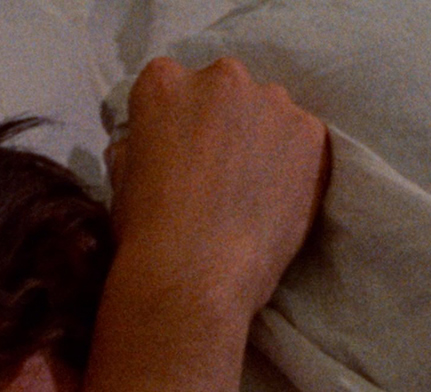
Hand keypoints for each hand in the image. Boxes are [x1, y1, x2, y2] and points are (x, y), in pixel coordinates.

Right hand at [106, 56, 329, 322]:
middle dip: (227, 123)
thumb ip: (142, 141)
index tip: (188, 152)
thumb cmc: (146, 230)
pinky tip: (279, 200)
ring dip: (264, 139)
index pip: (177, 87)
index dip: (184, 123)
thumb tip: (153, 141)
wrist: (195, 274)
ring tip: (255, 190)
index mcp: (164, 81)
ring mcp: (270, 102)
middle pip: (228, 91)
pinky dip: (297, 165)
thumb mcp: (122, 172)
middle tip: (223, 172)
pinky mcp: (309, 133)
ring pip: (271, 113)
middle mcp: (220, 77)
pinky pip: (305, 141)